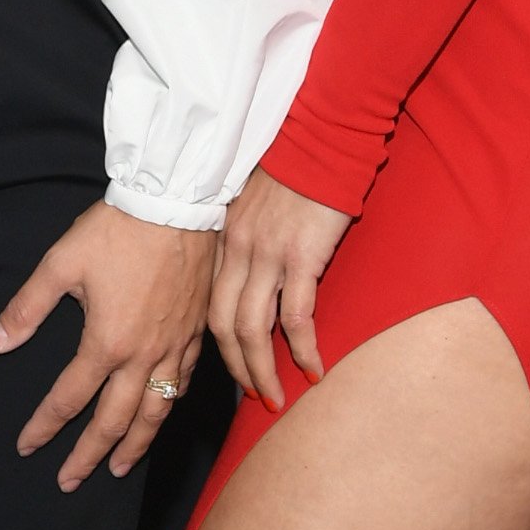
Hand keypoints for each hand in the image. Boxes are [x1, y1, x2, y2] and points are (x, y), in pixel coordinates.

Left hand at [0, 203, 211, 491]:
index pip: (68, 398)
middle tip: (70, 481)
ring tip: (119, 469)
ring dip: (134, 445)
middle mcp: (143, 355)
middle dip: (88, 456)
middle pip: (114, 421)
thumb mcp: (60, 264)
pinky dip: (169, 406)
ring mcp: (174, 347)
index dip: (44, 426)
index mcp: (106, 342)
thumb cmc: (118, 232)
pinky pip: (183, 383)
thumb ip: (26, 309)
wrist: (176, 205)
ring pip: (155, 411)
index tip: (27, 447)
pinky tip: (161, 413)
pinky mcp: (196, 334)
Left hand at [209, 171, 350, 409]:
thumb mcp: (255, 200)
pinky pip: (297, 316)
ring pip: (253, 330)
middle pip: (223, 326)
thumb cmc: (294, 161)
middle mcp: (238, 251)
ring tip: (275, 398)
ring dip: (262, 371)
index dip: (217, 343)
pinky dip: (303, 348)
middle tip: (254, 397)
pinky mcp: (301, 255)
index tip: (231, 367)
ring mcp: (268, 255)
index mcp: (223, 240)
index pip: (209, 304)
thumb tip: (256, 267)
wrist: (320, 131)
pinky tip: (313, 369)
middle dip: (236, 369)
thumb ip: (249, 234)